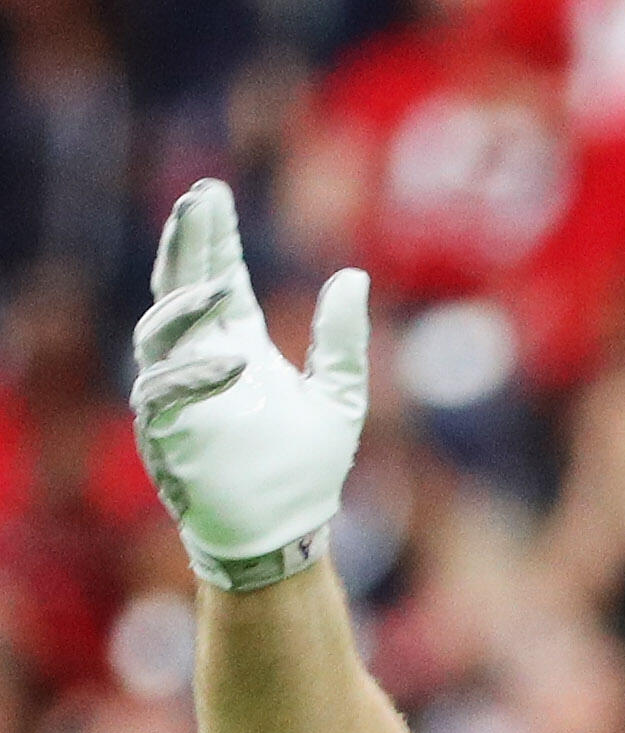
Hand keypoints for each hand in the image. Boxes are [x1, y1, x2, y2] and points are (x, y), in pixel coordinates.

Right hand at [130, 178, 368, 591]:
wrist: (286, 534)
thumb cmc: (306, 471)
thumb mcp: (339, 396)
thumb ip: (342, 339)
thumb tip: (353, 276)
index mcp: (238, 347)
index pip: (218, 279)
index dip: (213, 239)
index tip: (213, 195)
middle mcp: (201, 362)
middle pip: (181, 289)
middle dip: (186, 246)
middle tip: (197, 202)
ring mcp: (178, 395)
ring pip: (160, 333)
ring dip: (183, 304)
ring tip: (215, 280)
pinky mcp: (167, 432)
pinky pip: (164, 394)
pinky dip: (192, 376)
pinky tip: (232, 361)